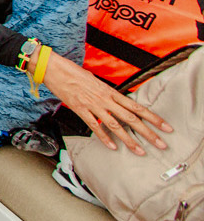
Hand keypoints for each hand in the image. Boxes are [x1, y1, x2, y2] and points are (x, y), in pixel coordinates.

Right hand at [43, 50, 170, 154]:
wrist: (55, 69)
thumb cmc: (74, 73)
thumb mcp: (95, 81)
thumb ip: (107, 93)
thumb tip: (116, 103)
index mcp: (110, 91)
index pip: (137, 106)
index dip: (153, 117)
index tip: (165, 127)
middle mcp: (105, 99)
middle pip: (131, 118)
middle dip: (148, 132)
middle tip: (160, 144)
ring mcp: (93, 105)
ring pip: (115, 125)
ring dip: (129, 139)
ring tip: (139, 151)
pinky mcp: (80, 109)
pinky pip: (94, 126)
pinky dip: (104, 137)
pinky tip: (113, 146)